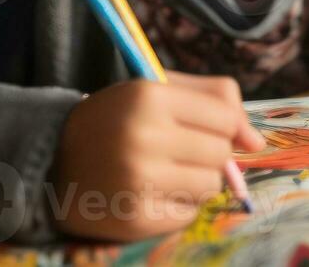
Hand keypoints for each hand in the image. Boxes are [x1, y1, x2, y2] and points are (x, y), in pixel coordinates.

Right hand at [51, 72, 264, 240]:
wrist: (52, 161)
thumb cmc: (116, 119)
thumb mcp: (157, 89)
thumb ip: (214, 99)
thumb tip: (257, 142)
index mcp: (148, 96)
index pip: (225, 116)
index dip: (222, 123)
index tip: (202, 126)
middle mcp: (143, 138)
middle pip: (221, 153)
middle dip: (208, 152)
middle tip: (176, 148)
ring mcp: (138, 182)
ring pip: (210, 186)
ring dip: (196, 180)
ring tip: (164, 170)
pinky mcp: (135, 219)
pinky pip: (189, 214)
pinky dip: (178, 205)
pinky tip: (151, 192)